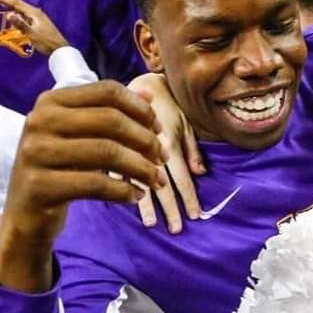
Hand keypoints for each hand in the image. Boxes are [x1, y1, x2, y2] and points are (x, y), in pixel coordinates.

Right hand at [0, 0, 68, 57]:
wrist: (60, 49)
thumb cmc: (46, 42)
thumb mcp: (32, 34)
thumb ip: (20, 24)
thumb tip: (8, 14)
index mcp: (34, 13)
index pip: (16, 3)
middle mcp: (36, 12)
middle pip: (19, 4)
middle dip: (7, 1)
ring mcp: (38, 17)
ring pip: (22, 9)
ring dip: (12, 7)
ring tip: (2, 4)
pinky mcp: (39, 22)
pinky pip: (25, 15)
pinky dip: (18, 14)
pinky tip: (15, 16)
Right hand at [0, 82, 166, 290]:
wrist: (25, 213)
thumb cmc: (60, 168)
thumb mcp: (80, 135)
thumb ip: (110, 112)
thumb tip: (149, 93)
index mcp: (50, 101)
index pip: (107, 92)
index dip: (140, 109)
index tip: (158, 129)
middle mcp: (39, 121)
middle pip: (111, 120)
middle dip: (145, 140)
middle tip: (162, 158)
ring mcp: (36, 153)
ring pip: (107, 152)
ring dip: (141, 167)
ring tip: (156, 180)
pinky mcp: (40, 186)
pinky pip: (96, 184)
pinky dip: (124, 190)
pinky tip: (136, 196)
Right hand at [128, 73, 204, 233]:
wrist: (139, 83)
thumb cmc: (167, 102)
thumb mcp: (186, 121)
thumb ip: (192, 147)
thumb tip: (201, 172)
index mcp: (168, 140)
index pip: (181, 176)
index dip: (189, 197)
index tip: (196, 215)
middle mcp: (148, 147)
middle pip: (161, 185)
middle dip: (170, 209)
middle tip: (177, 229)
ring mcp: (128, 149)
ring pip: (136, 182)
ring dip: (146, 205)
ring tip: (151, 224)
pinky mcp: (111, 149)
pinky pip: (113, 172)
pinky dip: (119, 189)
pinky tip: (123, 203)